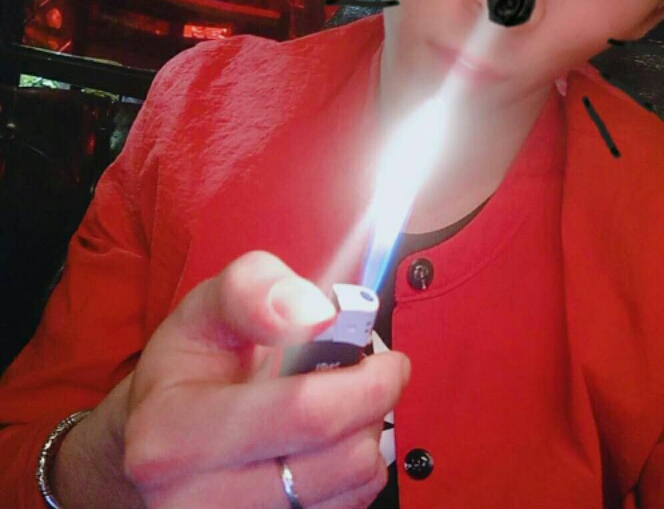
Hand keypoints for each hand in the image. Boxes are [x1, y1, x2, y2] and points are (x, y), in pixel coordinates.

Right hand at [123, 251, 410, 508]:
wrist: (159, 435)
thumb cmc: (189, 366)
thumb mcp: (207, 307)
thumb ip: (254, 290)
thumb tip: (314, 313)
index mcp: (172, 433)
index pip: (304, 413)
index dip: (365, 383)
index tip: (389, 361)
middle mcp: (192, 501)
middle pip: (338, 460)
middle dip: (372, 406)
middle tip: (372, 375)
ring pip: (350, 490)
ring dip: (363, 438)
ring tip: (338, 406)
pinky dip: (351, 472)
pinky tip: (326, 442)